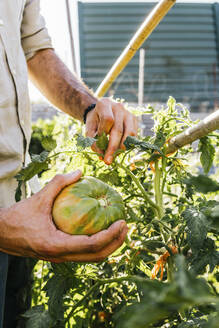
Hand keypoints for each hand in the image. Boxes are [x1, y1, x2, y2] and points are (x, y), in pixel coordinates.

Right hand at [0, 170, 127, 261]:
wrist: (0, 234)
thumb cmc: (17, 217)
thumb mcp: (38, 198)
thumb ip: (59, 183)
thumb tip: (80, 171)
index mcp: (55, 245)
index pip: (91, 245)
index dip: (110, 235)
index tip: (122, 222)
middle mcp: (59, 256)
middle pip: (96, 257)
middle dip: (115, 244)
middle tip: (126, 227)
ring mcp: (59, 259)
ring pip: (91, 259)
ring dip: (108, 246)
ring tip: (118, 230)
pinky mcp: (58, 256)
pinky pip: (83, 254)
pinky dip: (96, 246)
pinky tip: (101, 231)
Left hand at [85, 98, 137, 164]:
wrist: (101, 112)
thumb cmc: (95, 121)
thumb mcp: (89, 129)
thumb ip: (92, 140)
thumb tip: (101, 154)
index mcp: (104, 104)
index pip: (107, 119)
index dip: (103, 133)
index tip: (98, 143)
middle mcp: (118, 106)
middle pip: (118, 129)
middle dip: (112, 148)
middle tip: (107, 161)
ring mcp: (128, 113)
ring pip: (129, 133)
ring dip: (121, 148)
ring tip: (114, 157)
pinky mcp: (134, 119)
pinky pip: (134, 135)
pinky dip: (127, 145)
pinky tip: (119, 151)